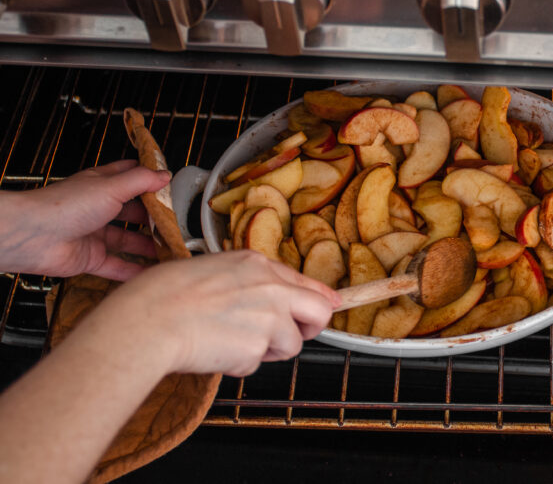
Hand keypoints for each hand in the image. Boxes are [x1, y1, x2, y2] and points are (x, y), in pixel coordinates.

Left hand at [0, 160, 169, 279]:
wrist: (33, 236)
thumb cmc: (66, 205)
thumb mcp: (111, 186)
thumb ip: (141, 181)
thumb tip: (165, 176)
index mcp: (102, 185)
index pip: (131, 178)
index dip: (151, 181)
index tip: (173, 187)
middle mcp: (99, 208)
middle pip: (134, 213)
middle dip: (155, 218)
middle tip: (179, 224)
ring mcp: (95, 234)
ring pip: (128, 241)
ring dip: (149, 246)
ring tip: (172, 250)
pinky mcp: (90, 258)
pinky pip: (117, 265)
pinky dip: (134, 270)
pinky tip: (152, 273)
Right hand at [96, 251, 339, 376]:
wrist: (148, 320)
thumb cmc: (163, 296)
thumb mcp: (211, 270)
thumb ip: (246, 280)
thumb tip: (268, 292)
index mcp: (256, 264)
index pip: (304, 282)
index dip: (317, 299)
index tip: (328, 306)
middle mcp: (270, 287)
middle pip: (320, 311)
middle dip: (311, 328)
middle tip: (288, 337)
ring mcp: (269, 316)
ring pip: (290, 344)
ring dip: (264, 351)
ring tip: (228, 342)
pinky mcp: (258, 345)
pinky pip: (257, 364)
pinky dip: (239, 364)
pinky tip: (215, 351)